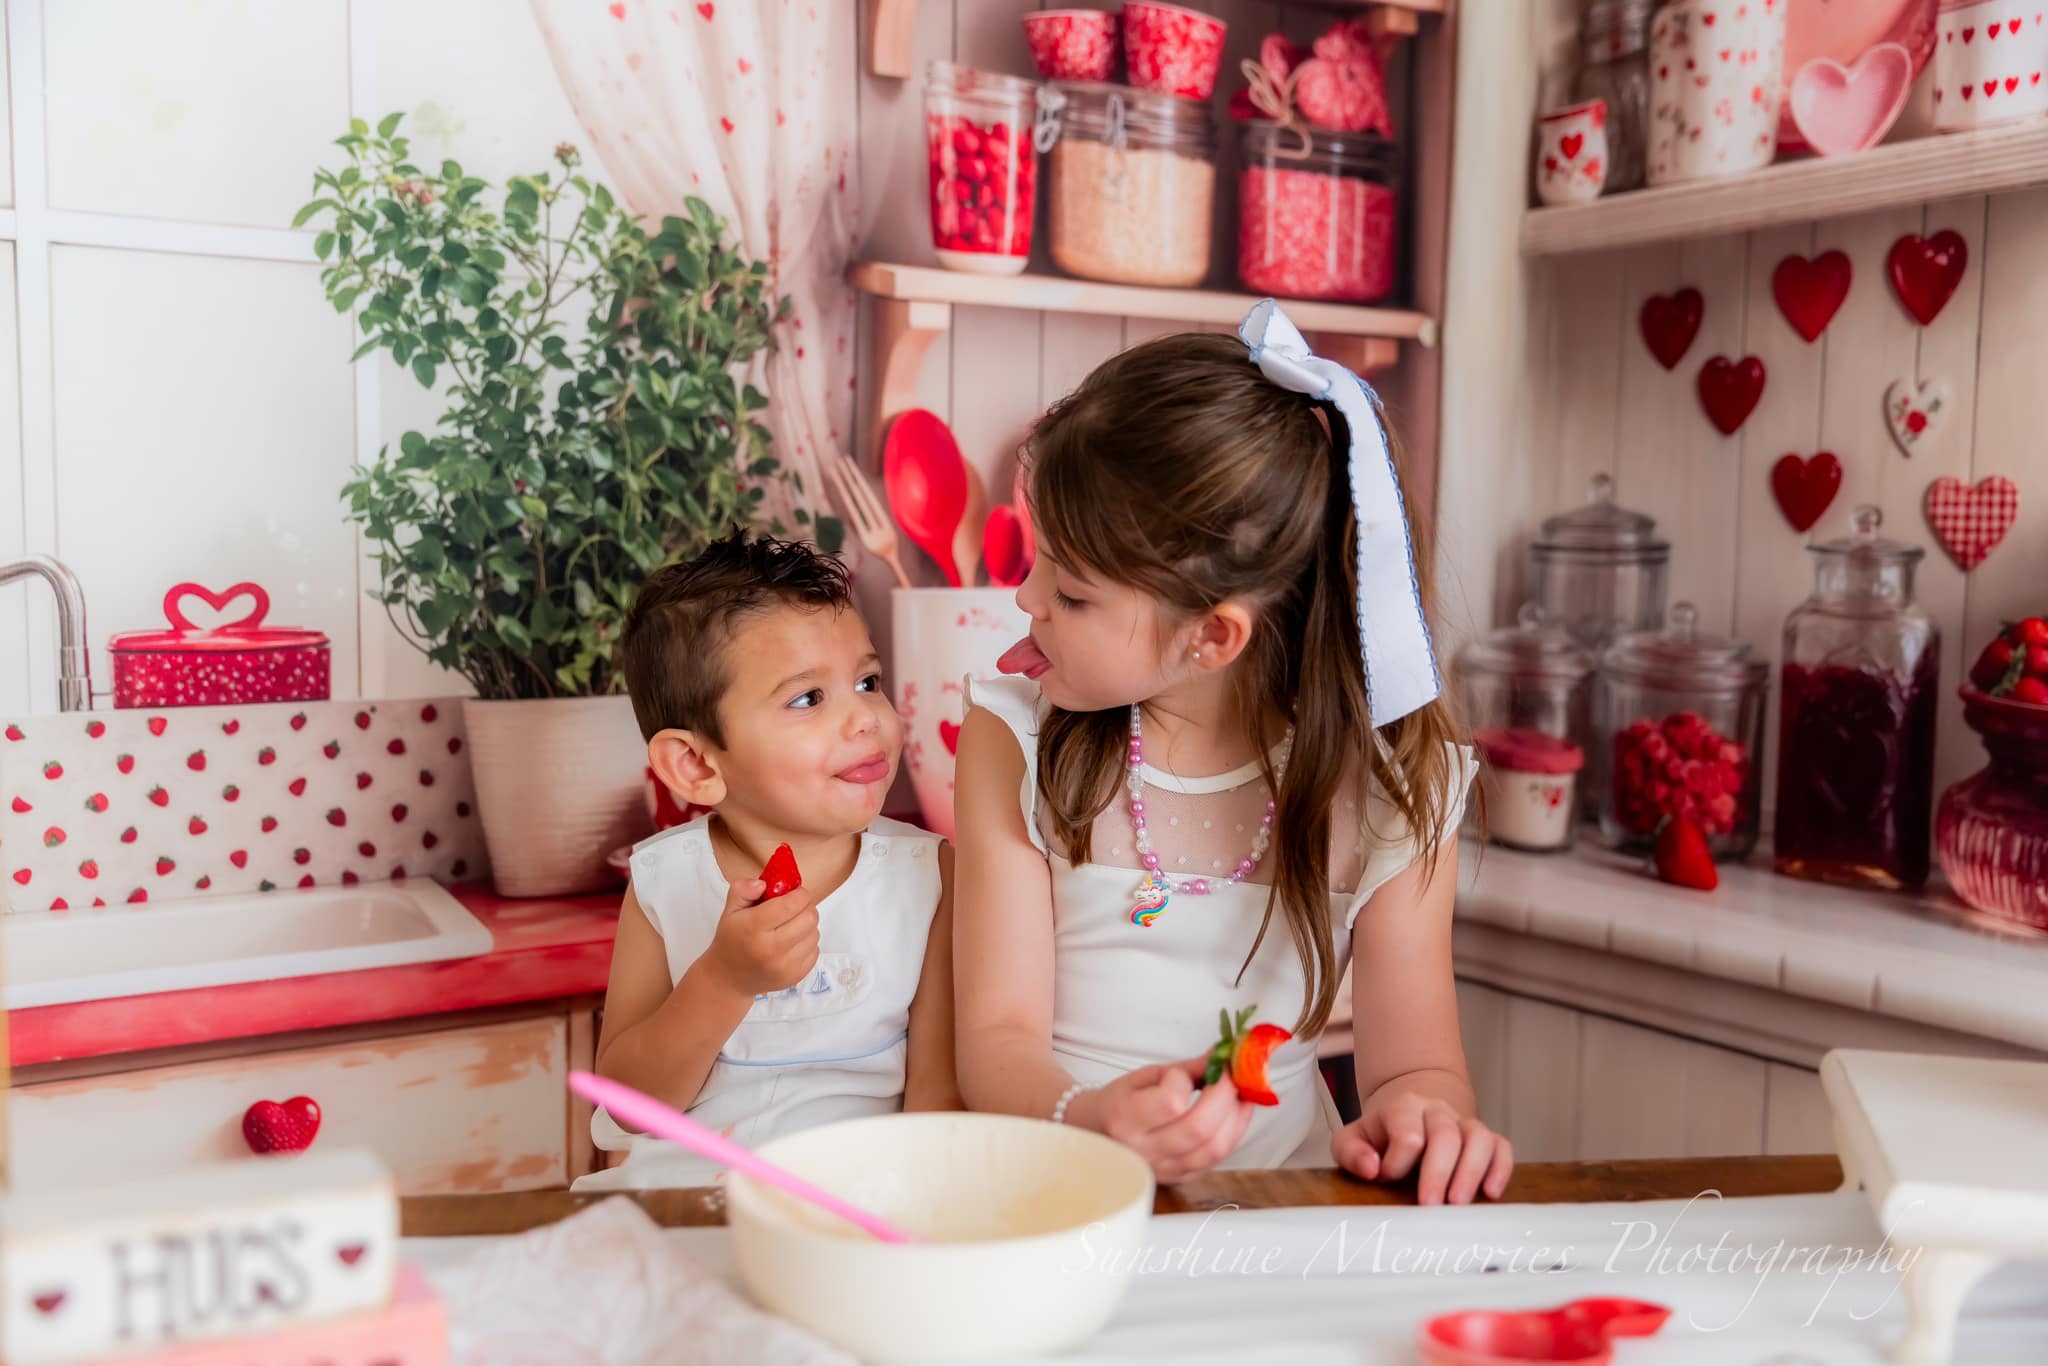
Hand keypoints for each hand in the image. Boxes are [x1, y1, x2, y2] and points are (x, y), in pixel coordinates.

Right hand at [703, 876, 820, 997]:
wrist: (729, 979)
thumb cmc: (731, 940)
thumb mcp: (730, 910)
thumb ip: (743, 889)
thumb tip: (764, 884)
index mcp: (754, 928)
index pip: (791, 904)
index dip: (800, 894)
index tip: (796, 893)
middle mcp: (771, 948)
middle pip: (809, 918)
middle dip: (806, 908)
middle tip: (794, 908)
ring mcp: (785, 965)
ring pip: (815, 933)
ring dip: (808, 926)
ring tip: (792, 926)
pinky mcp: (795, 976)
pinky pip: (815, 950)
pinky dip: (808, 943)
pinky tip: (792, 943)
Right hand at [1078, 1056, 1256, 1182]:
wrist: (1100, 1135)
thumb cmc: (1121, 1101)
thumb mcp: (1144, 1076)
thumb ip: (1186, 1069)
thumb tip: (1224, 1056)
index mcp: (1125, 1119)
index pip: (1170, 1102)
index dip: (1185, 1081)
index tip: (1184, 1072)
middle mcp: (1144, 1151)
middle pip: (1199, 1128)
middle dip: (1225, 1095)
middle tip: (1232, 1073)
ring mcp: (1164, 1170)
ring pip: (1215, 1149)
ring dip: (1236, 1116)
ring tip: (1240, 1092)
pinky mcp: (1180, 1179)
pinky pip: (1217, 1159)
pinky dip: (1233, 1133)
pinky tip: (1236, 1112)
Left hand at [1332, 1087, 1511, 1204]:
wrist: (1409, 1115)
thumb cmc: (1380, 1136)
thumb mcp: (1352, 1139)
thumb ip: (1351, 1153)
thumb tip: (1371, 1168)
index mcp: (1403, 1108)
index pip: (1408, 1133)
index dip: (1398, 1163)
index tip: (1386, 1180)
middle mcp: (1437, 1111)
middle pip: (1445, 1135)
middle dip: (1438, 1173)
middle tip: (1430, 1205)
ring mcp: (1464, 1123)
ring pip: (1478, 1138)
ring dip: (1471, 1172)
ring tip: (1459, 1203)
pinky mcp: (1486, 1138)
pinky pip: (1501, 1146)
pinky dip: (1500, 1168)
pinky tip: (1491, 1192)